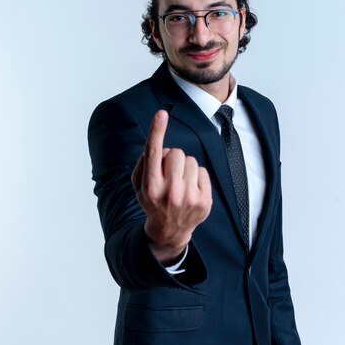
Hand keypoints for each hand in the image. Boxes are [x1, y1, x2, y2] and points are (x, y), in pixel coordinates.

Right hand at [132, 110, 212, 263]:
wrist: (170, 230)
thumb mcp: (139, 185)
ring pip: (190, 160)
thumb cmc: (153, 201)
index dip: (157, 131)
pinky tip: (190, 189)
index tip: (161, 114)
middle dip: (172, 158)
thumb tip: (157, 145)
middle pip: (176, 152)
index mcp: (150, 187)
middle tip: (169, 174)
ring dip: (185, 167)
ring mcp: (189, 198)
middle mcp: (170, 192)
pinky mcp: (204, 201)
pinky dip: (196, 176)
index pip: (154, 153)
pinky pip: (202, 171)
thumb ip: (144, 163)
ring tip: (180, 183)